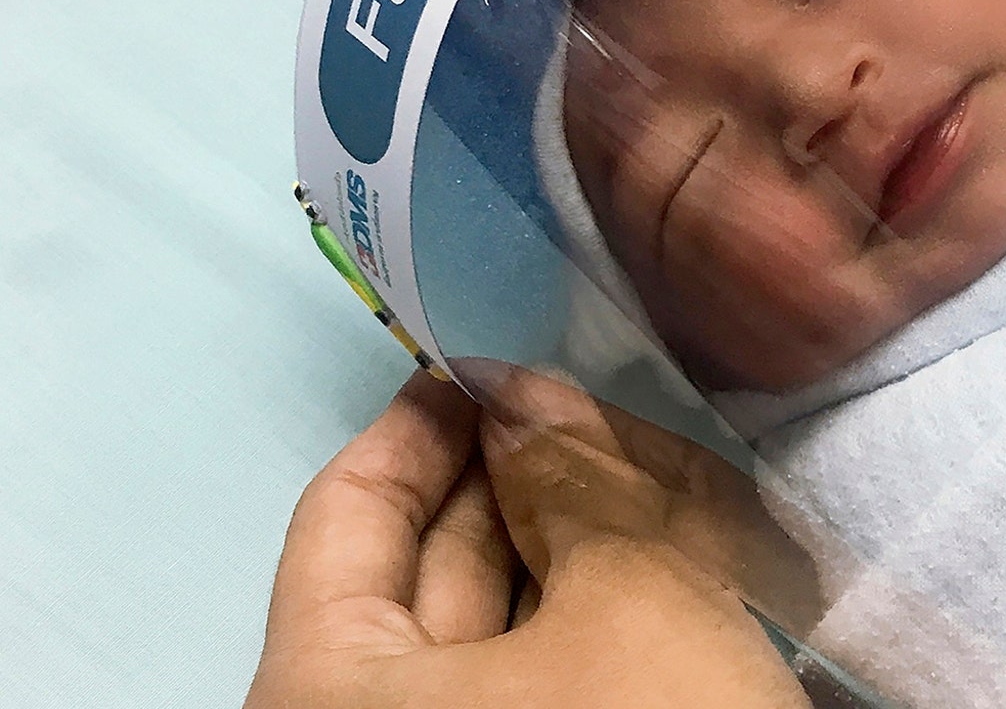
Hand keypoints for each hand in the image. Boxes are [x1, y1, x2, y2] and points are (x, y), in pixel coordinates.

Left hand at [246, 368, 814, 708]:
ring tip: (646, 469)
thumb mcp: (626, 598)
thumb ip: (572, 480)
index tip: (482, 349)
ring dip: (570, 537)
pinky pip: (544, 676)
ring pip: (496, 625)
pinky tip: (663, 553)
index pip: (345, 513)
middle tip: (587, 402)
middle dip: (514, 475)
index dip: (420, 421)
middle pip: (421, 571)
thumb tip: (528, 398)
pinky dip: (594, 608)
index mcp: (324, 693)